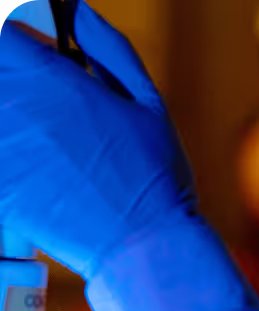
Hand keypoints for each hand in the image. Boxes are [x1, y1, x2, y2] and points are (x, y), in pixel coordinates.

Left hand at [0, 1, 197, 280]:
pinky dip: (9, 165)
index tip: (36, 60)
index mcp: (53, 80)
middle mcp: (19, 110)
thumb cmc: (155, 180)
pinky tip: (41, 181)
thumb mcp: (148, 104)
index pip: (2, 35)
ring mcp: (3, 153)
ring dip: (13, 128)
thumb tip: (79, 11)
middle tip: (46, 117)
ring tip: (48, 155)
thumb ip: (110, 49)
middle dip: (14, 86)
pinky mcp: (1, 193)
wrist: (144, 250)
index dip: (16, 44)